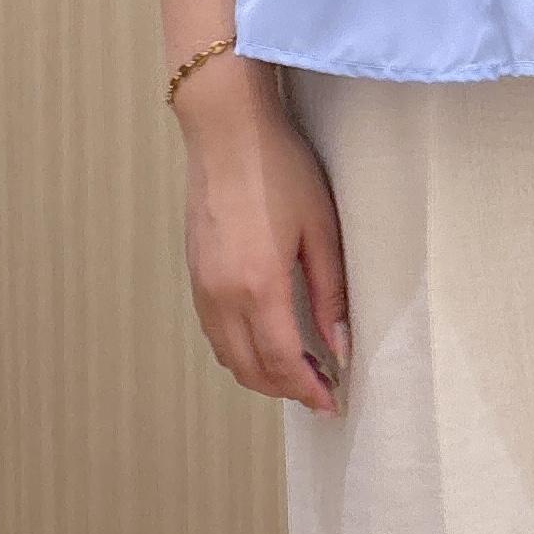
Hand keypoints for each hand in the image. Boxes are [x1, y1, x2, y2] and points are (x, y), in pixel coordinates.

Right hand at [179, 75, 350, 414]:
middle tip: (321, 388)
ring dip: (261, 372)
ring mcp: (201, 286)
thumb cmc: (281, 169)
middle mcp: (222, 296)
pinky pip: (214, 332)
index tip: (332, 402)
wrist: (228, 131)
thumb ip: (330, 292)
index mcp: (258, 287)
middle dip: (286, 388)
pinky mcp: (193, 273)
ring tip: (299, 366)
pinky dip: (239, 349)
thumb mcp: (321, 229)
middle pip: (251, 370)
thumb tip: (339, 345)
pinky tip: (266, 336)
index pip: (284, 362)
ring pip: (228, 356)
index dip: (309, 390)